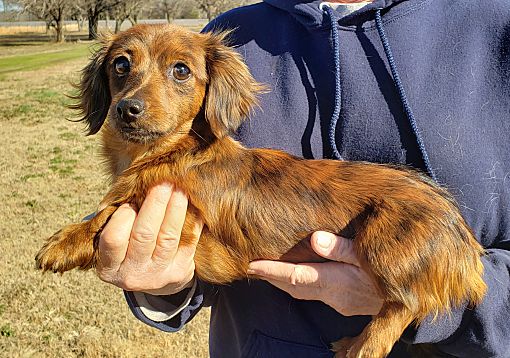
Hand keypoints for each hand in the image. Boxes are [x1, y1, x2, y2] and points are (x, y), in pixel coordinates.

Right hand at [96, 183, 202, 295]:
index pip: (114, 239)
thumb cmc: (129, 248)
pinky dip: (192, 221)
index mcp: (109, 267)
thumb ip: (118, 219)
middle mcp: (132, 275)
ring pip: (168, 238)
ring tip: (179, 189)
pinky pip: (189, 242)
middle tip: (163, 182)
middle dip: (155, 204)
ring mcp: (158, 276)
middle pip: (144, 235)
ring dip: (175, 209)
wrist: (152, 277)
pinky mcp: (181, 272)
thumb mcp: (115, 241)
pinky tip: (193, 205)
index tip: (130, 201)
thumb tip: (136, 187)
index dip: (123, 216)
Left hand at [248, 232, 382, 315]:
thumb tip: (315, 238)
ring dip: (282, 282)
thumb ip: (342, 249)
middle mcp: (333, 295)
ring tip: (265, 270)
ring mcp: (338, 301)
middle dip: (270, 278)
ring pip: (301, 292)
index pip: (295, 276)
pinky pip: (312, 292)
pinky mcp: (344, 301)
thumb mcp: (371, 256)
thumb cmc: (393, 272)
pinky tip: (295, 274)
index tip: (251, 265)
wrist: (415, 302)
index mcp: (336, 282)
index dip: (270, 272)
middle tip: (250, 267)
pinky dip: (298, 283)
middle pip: (293, 287)